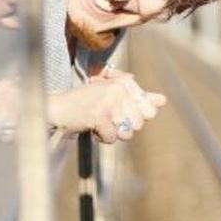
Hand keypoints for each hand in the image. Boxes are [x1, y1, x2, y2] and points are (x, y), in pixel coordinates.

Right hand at [47, 70, 165, 143]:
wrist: (58, 108)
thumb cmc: (86, 101)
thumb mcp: (113, 93)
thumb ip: (138, 96)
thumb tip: (162, 101)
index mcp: (126, 82)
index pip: (150, 110)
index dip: (135, 117)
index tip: (119, 110)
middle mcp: (120, 89)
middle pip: (140, 124)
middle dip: (124, 126)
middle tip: (108, 117)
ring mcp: (109, 102)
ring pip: (127, 132)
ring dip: (113, 132)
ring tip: (100, 122)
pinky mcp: (99, 115)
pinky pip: (111, 138)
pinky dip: (101, 137)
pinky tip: (92, 126)